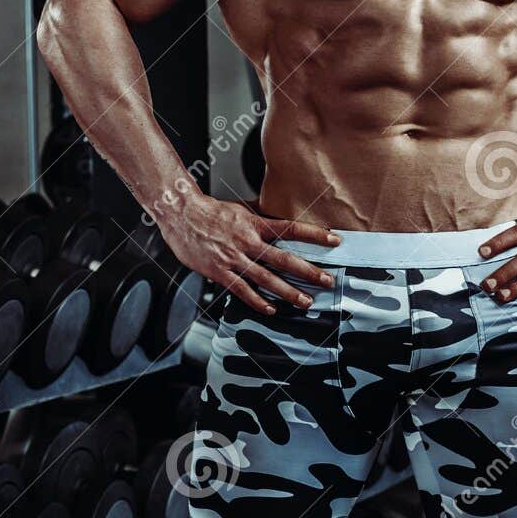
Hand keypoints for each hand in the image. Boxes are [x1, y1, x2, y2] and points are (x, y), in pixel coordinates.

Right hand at [158, 193, 341, 314]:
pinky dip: (257, 301)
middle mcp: (248, 242)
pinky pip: (241, 290)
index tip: (334, 241)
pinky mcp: (219, 272)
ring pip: (266, 279)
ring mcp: (234, 259)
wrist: (181, 214)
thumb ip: (261, 215)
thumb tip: (279, 214)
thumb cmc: (211, 211)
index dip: (314, 235)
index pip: (291, 229)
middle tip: (327, 281)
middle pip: (284, 259)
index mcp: (255, 224)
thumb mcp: (241, 208)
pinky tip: (270, 309)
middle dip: (308, 272)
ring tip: (305, 302)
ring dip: (288, 292)